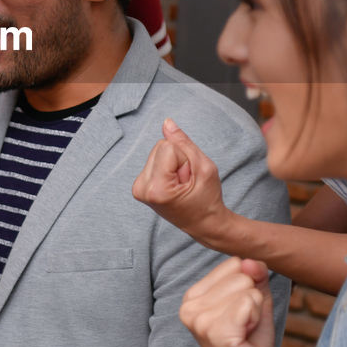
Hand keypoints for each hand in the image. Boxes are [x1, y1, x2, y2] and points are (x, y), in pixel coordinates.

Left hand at [132, 118, 228, 236]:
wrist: (203, 224)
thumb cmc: (207, 199)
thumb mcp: (203, 167)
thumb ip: (183, 143)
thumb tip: (166, 122)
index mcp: (156, 188)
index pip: (168, 146)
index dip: (185, 159)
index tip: (190, 179)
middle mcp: (142, 189)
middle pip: (159, 146)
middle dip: (178, 159)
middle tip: (187, 182)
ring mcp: (138, 189)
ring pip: (157, 151)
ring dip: (173, 164)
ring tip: (181, 184)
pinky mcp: (139, 186)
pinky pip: (154, 160)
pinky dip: (167, 168)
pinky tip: (174, 185)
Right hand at [181, 258, 292, 346]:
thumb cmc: (250, 341)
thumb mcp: (255, 299)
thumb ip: (255, 274)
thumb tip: (251, 261)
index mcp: (193, 295)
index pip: (234, 263)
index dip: (247, 286)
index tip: (240, 312)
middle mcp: (189, 305)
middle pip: (241, 275)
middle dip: (251, 300)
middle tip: (243, 325)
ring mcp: (199, 318)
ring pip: (247, 289)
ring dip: (254, 312)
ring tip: (242, 331)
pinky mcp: (214, 331)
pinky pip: (249, 303)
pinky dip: (255, 319)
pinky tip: (244, 336)